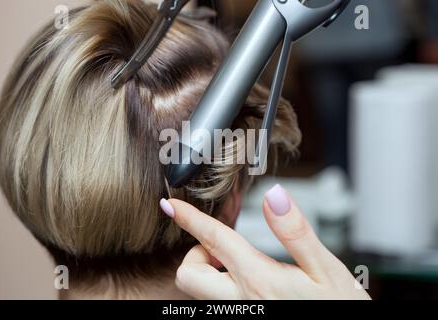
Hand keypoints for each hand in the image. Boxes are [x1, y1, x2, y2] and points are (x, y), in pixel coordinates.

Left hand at [159, 184, 370, 299]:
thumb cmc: (339, 310)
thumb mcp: (327, 270)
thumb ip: (296, 233)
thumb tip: (274, 197)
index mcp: (259, 280)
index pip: (215, 240)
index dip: (190, 218)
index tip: (172, 206)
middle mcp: (240, 302)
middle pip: (189, 275)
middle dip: (197, 254)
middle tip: (223, 247)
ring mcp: (239, 316)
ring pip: (199, 292)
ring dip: (209, 272)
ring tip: (240, 265)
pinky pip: (215, 302)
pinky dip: (221, 286)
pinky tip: (247, 280)